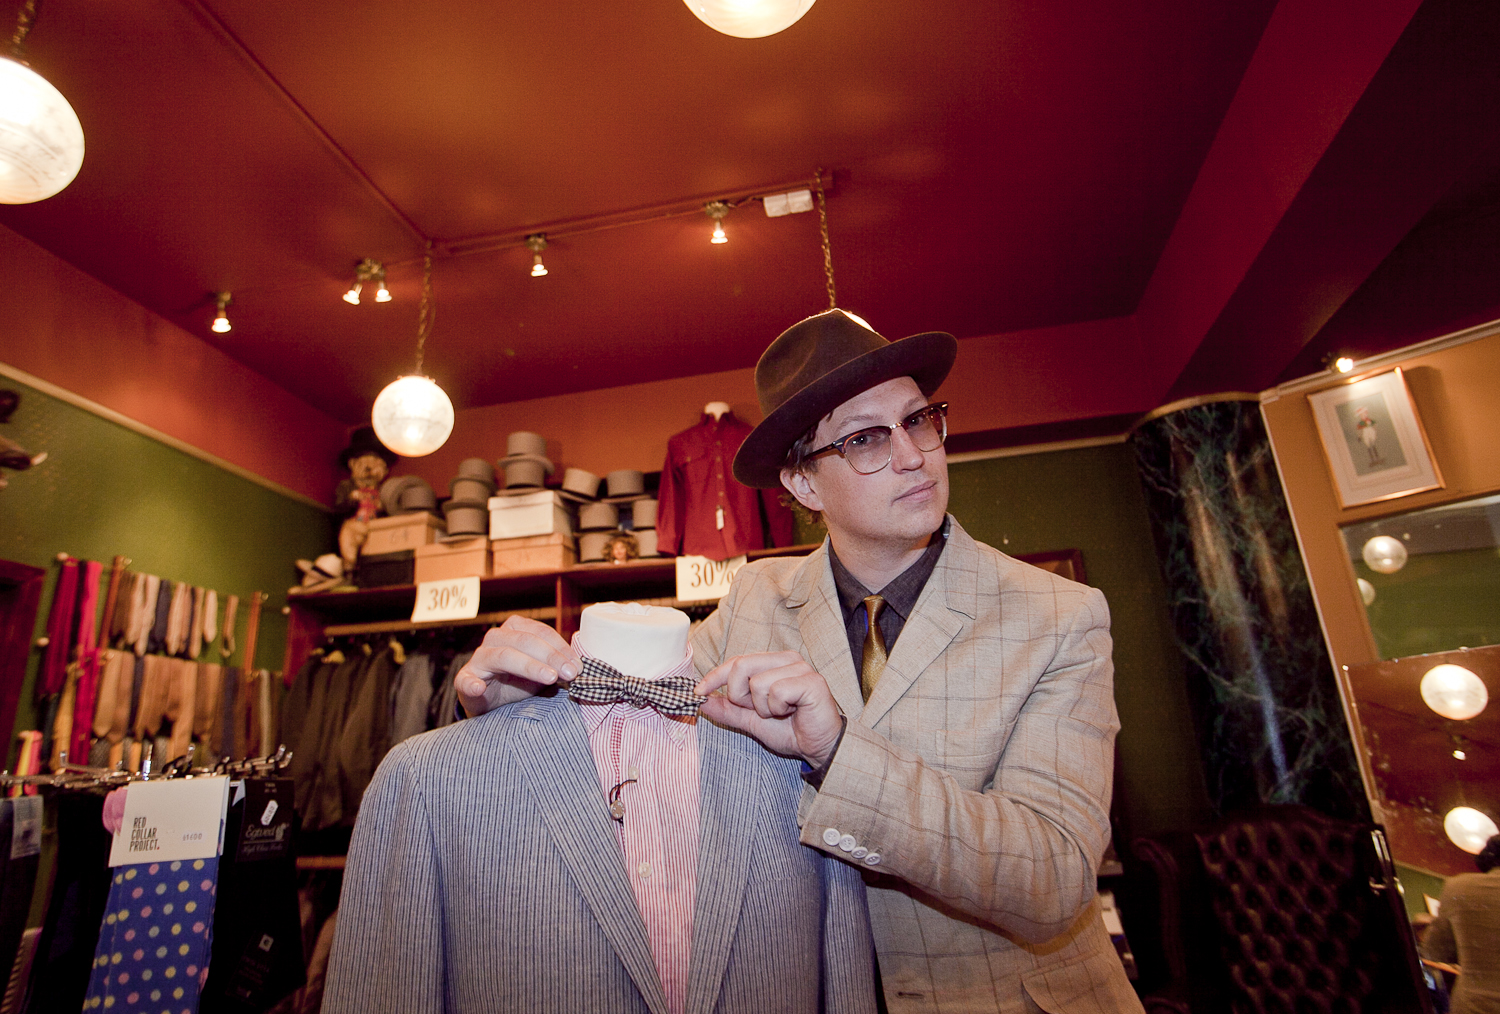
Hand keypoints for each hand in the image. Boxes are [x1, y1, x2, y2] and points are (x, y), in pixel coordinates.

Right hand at [455, 615, 580, 717]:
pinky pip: (466, 680)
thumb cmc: (518, 683)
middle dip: (551, 656)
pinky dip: (472, 684)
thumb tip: (580, 668)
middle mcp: (495, 638)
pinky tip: (479, 688)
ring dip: (529, 666)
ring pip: (503, 655)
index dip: (561, 647)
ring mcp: (479, 659)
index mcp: (515, 630)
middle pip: (525, 641)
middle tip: (570, 674)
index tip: (578, 665)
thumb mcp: (541, 673)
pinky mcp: (465, 679)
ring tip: (549, 678)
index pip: (541, 632)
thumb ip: (556, 666)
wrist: (491, 705)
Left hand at [695, 651, 843, 766]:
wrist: (819, 747)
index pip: (736, 661)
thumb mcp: (751, 720)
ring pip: (757, 683)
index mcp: (773, 662)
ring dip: (763, 707)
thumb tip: (700, 699)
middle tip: (759, 711)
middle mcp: (787, 659)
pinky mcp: (811, 681)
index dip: (715, 676)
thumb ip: (728, 709)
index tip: (698, 692)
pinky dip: (778, 709)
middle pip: (741, 666)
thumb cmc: (790, 730)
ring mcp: (801, 668)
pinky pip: (777, 691)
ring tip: (781, 713)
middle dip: (740, 696)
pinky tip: (791, 713)